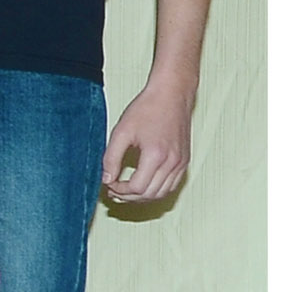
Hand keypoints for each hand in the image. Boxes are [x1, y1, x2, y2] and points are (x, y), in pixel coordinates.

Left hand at [101, 79, 195, 208]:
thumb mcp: (121, 132)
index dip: (119, 189)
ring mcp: (181, 162)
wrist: (172, 94)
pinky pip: (171, 185)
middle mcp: (172, 162)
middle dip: (129, 196)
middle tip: (113, 190)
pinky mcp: (185, 160)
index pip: (136, 188)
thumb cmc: (147, 109)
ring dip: (142, 196)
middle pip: (149, 194)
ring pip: (162, 193)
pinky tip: (142, 184)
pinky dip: (156, 190)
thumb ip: (111, 158)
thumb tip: (106, 179)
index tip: (108, 183)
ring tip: (125, 190)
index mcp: (156, 156)